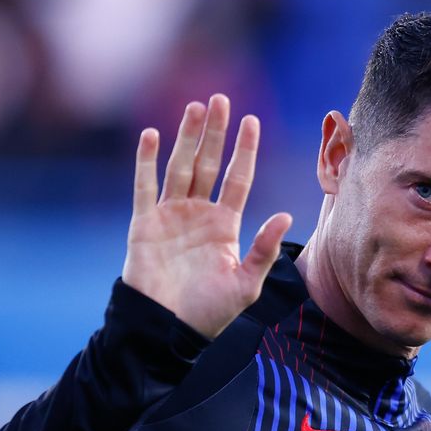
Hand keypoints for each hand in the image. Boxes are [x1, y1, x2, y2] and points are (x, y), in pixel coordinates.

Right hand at [122, 94, 292, 338]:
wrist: (168, 330)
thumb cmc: (209, 312)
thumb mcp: (246, 283)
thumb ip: (263, 249)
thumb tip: (286, 215)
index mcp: (224, 225)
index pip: (237, 178)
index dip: (245, 150)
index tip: (252, 120)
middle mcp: (198, 214)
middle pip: (208, 164)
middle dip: (214, 133)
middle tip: (220, 99)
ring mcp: (170, 216)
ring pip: (180, 168)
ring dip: (187, 137)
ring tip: (195, 107)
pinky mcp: (144, 225)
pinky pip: (145, 187)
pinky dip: (147, 162)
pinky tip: (153, 136)